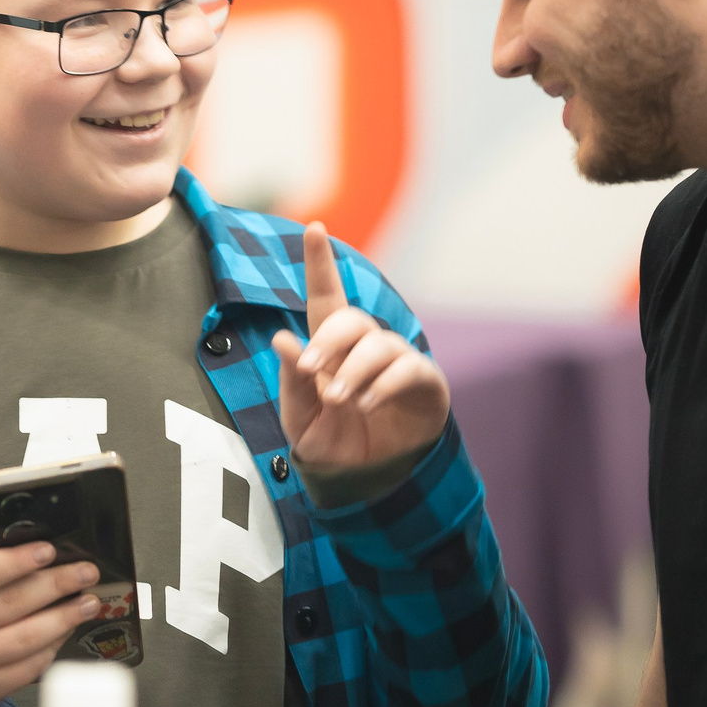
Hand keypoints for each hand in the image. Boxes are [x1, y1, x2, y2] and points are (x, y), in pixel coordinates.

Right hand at [0, 532, 103, 706]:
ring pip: (24, 638)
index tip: (50, 550)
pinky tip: (66, 629)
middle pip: (9, 603)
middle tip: (86, 572)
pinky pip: (27, 666)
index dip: (17, 561)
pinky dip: (53, 646)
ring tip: (88, 602)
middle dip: (55, 585)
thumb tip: (30, 535)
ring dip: (63, 618)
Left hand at [270, 221, 449, 473]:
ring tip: (340, 400)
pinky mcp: (424, 383)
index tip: (314, 227)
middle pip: (351, 319)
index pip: (326, 298)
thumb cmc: (331, 440)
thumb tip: (282, 339)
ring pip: (379, 345)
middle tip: (311, 370)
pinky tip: (367, 404)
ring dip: (354, 370)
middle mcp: (365, 347)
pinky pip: (409, 369)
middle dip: (328, 340)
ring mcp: (397, 362)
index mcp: (329, 349)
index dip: (320, 263)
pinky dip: (384, 384)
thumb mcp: (300, 418)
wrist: (366, 479)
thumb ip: (292, 383)